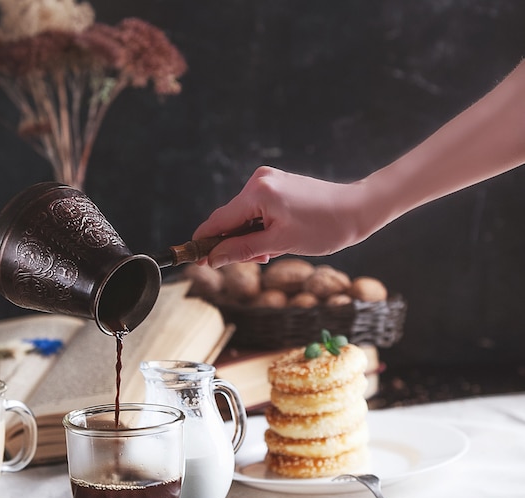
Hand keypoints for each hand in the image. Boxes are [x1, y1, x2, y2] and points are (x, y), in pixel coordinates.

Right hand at [192, 166, 375, 267]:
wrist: (358, 210)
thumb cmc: (324, 227)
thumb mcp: (279, 244)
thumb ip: (242, 250)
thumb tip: (213, 258)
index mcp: (257, 192)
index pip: (218, 221)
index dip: (205, 243)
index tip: (195, 259)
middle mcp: (259, 181)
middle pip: (230, 219)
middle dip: (235, 244)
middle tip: (256, 261)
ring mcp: (269, 181)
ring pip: (244, 217)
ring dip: (250, 238)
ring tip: (272, 251)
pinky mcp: (278, 185)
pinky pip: (257, 210)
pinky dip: (261, 228)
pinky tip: (276, 239)